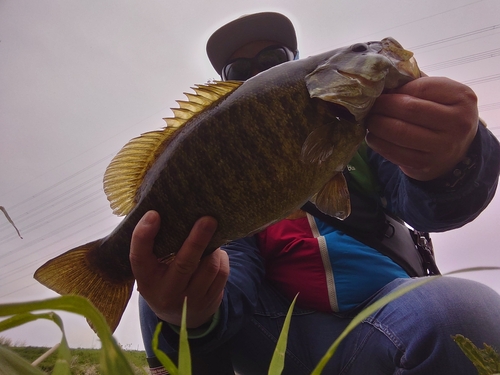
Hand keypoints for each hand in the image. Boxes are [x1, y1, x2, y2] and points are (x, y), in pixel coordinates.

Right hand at [130, 211, 229, 327]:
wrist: (179, 318)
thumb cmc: (163, 280)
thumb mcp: (151, 269)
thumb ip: (155, 247)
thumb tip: (170, 212)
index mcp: (146, 280)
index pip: (139, 258)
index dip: (143, 236)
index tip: (153, 214)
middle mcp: (166, 292)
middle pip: (184, 263)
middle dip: (197, 240)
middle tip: (207, 219)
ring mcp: (190, 300)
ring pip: (209, 266)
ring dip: (213, 248)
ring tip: (211, 236)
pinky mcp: (210, 301)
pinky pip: (221, 273)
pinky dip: (221, 258)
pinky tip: (216, 253)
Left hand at [365, 76, 478, 180]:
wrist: (456, 150)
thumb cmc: (442, 115)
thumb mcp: (440, 95)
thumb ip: (416, 84)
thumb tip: (382, 81)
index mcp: (462, 98)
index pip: (422, 87)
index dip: (397, 89)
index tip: (384, 90)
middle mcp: (457, 123)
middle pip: (409, 109)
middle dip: (383, 105)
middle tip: (371, 105)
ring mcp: (442, 146)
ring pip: (399, 131)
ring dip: (376, 124)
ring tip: (370, 120)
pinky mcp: (425, 165)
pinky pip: (394, 152)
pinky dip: (378, 142)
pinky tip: (373, 136)